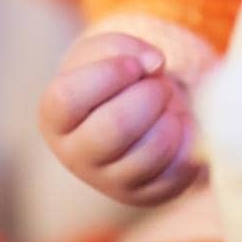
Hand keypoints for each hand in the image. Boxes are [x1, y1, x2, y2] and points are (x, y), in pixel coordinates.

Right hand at [39, 31, 202, 206]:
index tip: (132, 65)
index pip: (68, 98)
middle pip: (113, 129)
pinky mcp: (146, 194)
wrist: (131, 112)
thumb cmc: (110, 77)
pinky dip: (186, 138)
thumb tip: (155, 64)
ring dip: (170, 116)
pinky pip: (176, 170)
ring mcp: (111, 181)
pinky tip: (178, 123)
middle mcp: (76, 156)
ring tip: (168, 103)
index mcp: (55, 118)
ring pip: (149, 152)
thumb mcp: (104, 52)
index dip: (109, 73)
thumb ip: (122, 46)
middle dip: (148, 96)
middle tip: (158, 84)